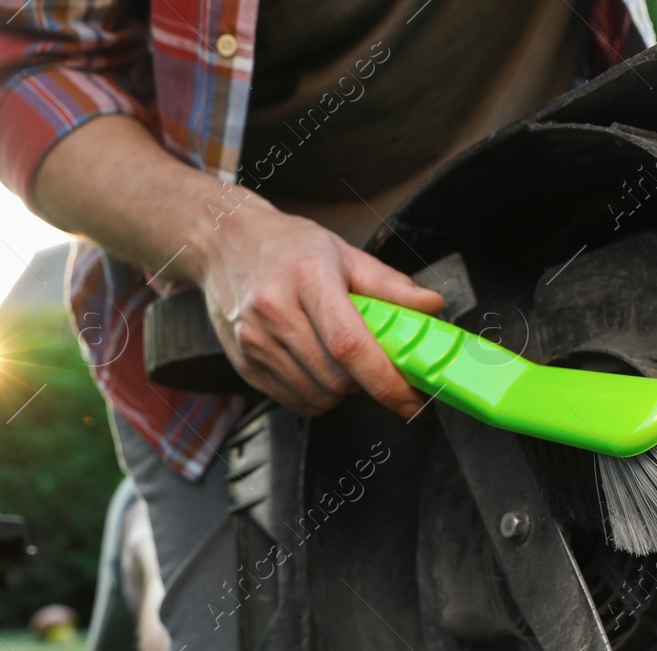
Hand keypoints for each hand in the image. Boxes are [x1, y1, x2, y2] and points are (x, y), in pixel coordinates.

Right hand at [187, 195, 444, 417]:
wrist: (224, 244)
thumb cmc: (288, 248)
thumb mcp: (343, 253)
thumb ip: (391, 286)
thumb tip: (432, 308)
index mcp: (306, 278)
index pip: (349, 345)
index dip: (385, 380)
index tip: (411, 398)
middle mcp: (273, 311)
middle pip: (336, 378)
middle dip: (366, 381)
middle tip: (372, 360)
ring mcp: (254, 341)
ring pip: (317, 396)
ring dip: (341, 390)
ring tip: (338, 357)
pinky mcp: (244, 364)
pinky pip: (295, 401)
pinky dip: (316, 394)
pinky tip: (314, 364)